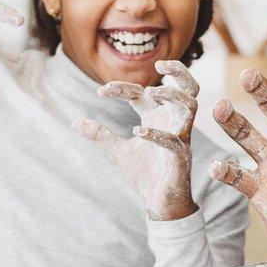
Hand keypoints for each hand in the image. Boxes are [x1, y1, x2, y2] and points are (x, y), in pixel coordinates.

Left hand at [74, 61, 199, 220]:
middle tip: (160, 63)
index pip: (142, 92)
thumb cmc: (144, 174)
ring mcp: (180, 137)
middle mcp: (172, 122)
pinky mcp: (181, 155)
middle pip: (187, 87)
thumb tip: (75, 122)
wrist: (159, 203)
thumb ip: (100, 135)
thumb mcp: (117, 151)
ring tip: (151, 91)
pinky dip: (156, 134)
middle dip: (179, 70)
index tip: (100, 92)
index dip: (121, 87)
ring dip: (173, 94)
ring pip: (191, 105)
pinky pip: (174, 139)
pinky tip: (137, 131)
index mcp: (157, 117)